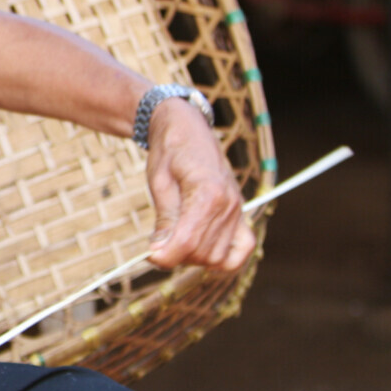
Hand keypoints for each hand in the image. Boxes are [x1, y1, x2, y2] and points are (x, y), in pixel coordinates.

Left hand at [144, 97, 255, 271]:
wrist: (189, 130)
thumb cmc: (170, 152)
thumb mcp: (159, 182)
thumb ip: (164, 219)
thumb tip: (158, 253)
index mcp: (208, 193)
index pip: (187, 242)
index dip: (165, 256)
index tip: (149, 254)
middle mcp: (229, 205)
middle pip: (202, 253)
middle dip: (177, 255)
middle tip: (159, 241)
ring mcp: (238, 211)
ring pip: (218, 258)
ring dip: (194, 257)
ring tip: (176, 238)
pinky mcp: (240, 215)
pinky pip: (242, 250)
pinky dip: (224, 260)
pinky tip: (202, 251)